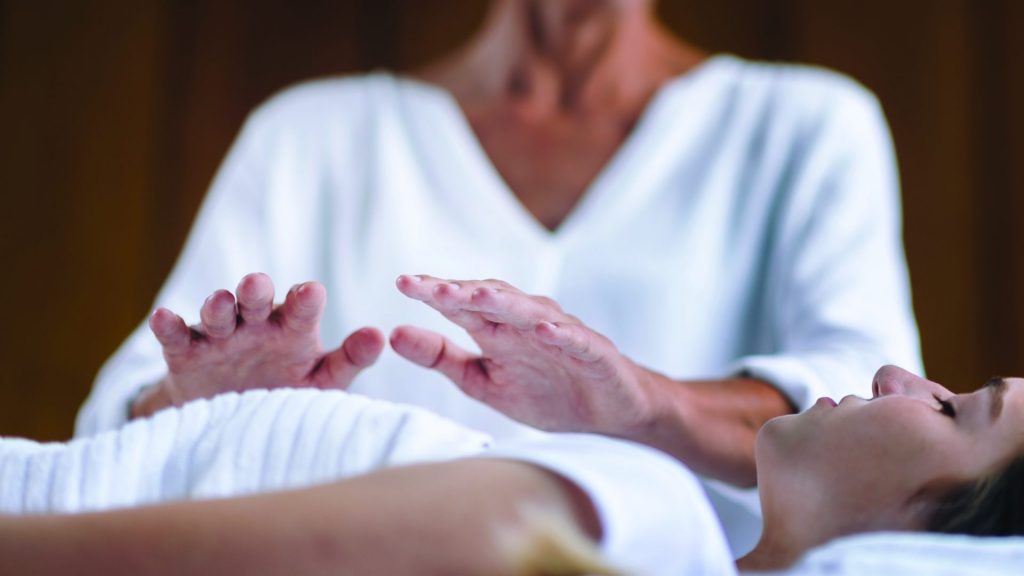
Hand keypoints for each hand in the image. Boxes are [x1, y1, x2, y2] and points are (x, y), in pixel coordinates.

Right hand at [135, 273, 384, 417]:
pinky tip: (162, 317)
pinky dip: (168, 325)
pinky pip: (176, 336)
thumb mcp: (322, 380)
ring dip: (217, 305)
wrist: (236, 417)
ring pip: (218, 313)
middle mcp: (257, 323)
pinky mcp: (187, 353)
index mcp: (293, 326)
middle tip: (257, 285)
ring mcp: (220, 335)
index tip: (311, 293)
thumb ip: (349, 359)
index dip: (305, 299)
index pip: (302, 306)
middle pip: (256, 298)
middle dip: (256, 290)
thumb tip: (380, 335)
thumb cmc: (289, 390)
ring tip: (220, 302)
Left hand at [390, 275, 654, 434]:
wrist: (610, 417)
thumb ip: (440, 358)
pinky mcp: (594, 352)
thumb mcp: (482, 381)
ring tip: (475, 294)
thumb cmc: (546, 393)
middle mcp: (526, 323)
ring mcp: (562, 334)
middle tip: (427, 286)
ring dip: (503, 301)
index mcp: (497, 329)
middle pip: (490, 299)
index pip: (461, 304)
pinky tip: (543, 328)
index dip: (434, 293)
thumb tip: (392, 334)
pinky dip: (560, 333)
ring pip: (529, 311)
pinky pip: (575, 340)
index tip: (402, 284)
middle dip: (460, 291)